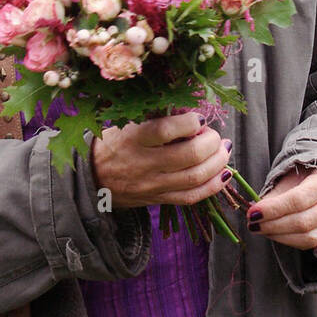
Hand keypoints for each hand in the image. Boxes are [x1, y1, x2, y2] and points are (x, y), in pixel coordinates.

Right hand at [91, 113, 228, 208]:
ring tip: (223, 150)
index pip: (166, 131)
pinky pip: (192, 197)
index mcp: (133, 139)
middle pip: (188, 156)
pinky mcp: (159, 200)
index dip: (189, 123)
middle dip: (210, 143)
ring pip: (194, 178)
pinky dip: (213, 186)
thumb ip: (156, 120)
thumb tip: (193, 116)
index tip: (199, 118)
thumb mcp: (126, 124)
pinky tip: (224, 172)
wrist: (92, 178)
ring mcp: (153, 185)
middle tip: (215, 135)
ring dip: (218, 163)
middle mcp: (144, 163)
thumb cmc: (113, 144)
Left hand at [247, 164, 316, 250]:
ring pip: (309, 237)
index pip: (298, 200)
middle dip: (272, 226)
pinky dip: (292, 241)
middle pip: (303, 222)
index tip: (253, 213)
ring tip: (262, 230)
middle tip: (252, 224)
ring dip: (280, 237)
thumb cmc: (316, 170)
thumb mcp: (297, 171)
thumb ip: (278, 191)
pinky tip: (277, 234)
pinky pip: (314, 243)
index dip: (273, 209)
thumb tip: (256, 210)